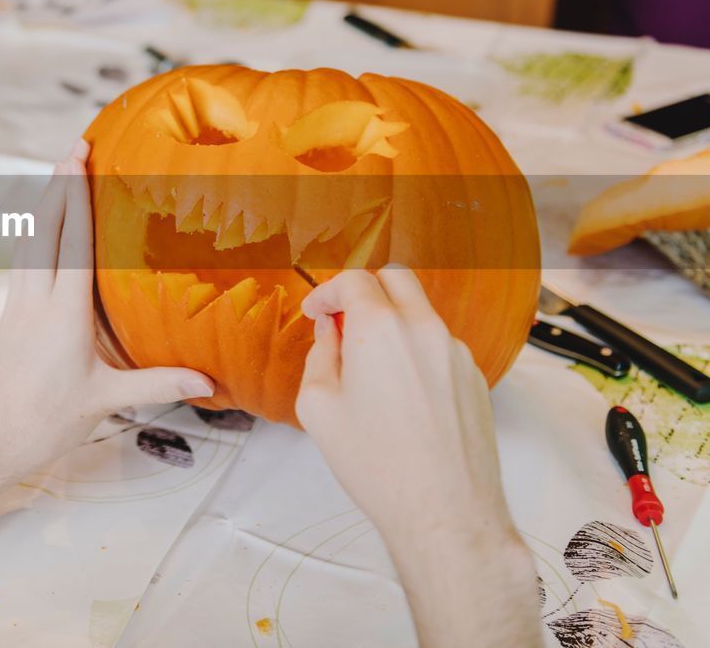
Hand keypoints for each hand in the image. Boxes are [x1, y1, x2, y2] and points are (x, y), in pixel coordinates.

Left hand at [0, 139, 213, 474]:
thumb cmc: (49, 421)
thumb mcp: (107, 401)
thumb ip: (158, 383)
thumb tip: (208, 380)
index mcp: (63, 313)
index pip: (72, 242)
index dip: (77, 196)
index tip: (80, 159)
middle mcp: (36, 299)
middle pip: (46, 228)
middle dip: (60, 184)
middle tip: (75, 146)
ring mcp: (18, 304)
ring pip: (30, 240)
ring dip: (46, 203)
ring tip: (60, 172)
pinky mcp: (10, 313)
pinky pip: (22, 259)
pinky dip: (35, 232)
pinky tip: (41, 225)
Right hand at [298, 267, 537, 647]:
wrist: (444, 512)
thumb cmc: (379, 466)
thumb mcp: (319, 408)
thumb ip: (319, 356)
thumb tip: (328, 334)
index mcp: (380, 329)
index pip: (354, 280)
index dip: (327, 291)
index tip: (316, 312)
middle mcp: (425, 329)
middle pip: (396, 278)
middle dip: (365, 290)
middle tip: (343, 320)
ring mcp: (456, 352)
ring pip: (421, 313)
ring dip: (393, 323)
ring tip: (371, 370)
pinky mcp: (474, 377)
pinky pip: (440, 346)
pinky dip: (417, 352)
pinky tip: (401, 396)